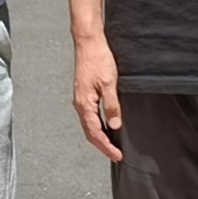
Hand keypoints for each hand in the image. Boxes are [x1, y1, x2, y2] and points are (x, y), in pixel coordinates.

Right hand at [73, 32, 122, 160]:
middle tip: (116, 155)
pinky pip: (90, 116)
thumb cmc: (98, 60)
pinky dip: (98, 126)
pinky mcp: (84, 95)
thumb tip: (115, 125)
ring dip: (100, 137)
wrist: (88, 43)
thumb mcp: (109, 83)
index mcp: (84, 104)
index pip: (95, 132)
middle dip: (102, 146)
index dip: (106, 146)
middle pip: (90, 132)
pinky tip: (106, 127)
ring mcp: (81, 100)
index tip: (117, 155)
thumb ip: (112, 105)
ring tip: (112, 146)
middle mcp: (80, 104)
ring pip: (89, 125)